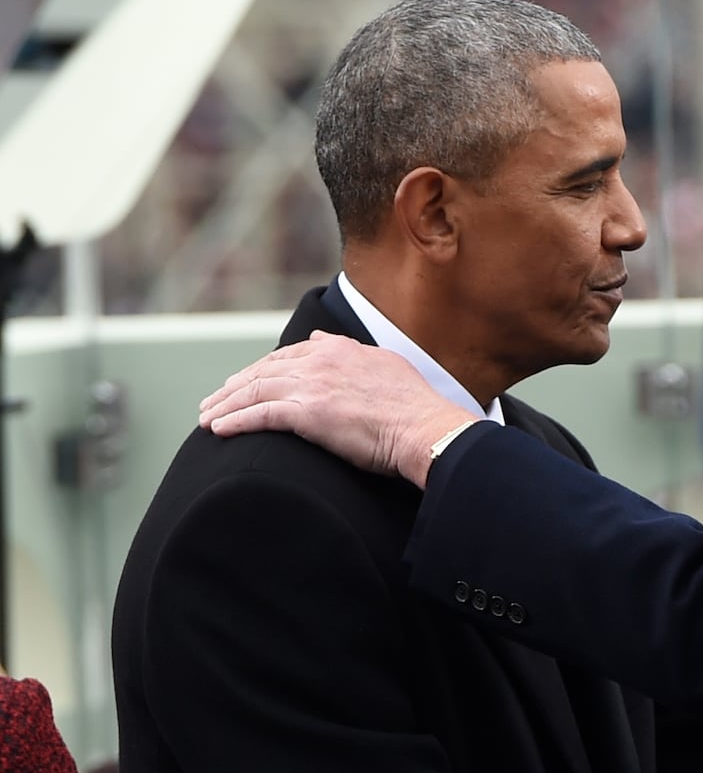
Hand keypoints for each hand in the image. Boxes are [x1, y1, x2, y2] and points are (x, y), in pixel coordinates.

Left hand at [198, 331, 476, 486]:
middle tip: (214, 400)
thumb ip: (352, 353)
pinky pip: (259, 415)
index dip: (262, 369)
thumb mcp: (386, 366)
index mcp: (340, 350)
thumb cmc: (415, 409)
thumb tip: (323, 342)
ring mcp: (313, 386)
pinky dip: (234, 421)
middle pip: (263, 371)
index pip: (288, 356)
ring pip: (254, 391)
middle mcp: (321, 361)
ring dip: (225, 405)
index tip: (245, 381)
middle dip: (234, 386)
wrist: (426, 429)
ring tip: (206, 417)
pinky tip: (217, 430)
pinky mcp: (307, 413)